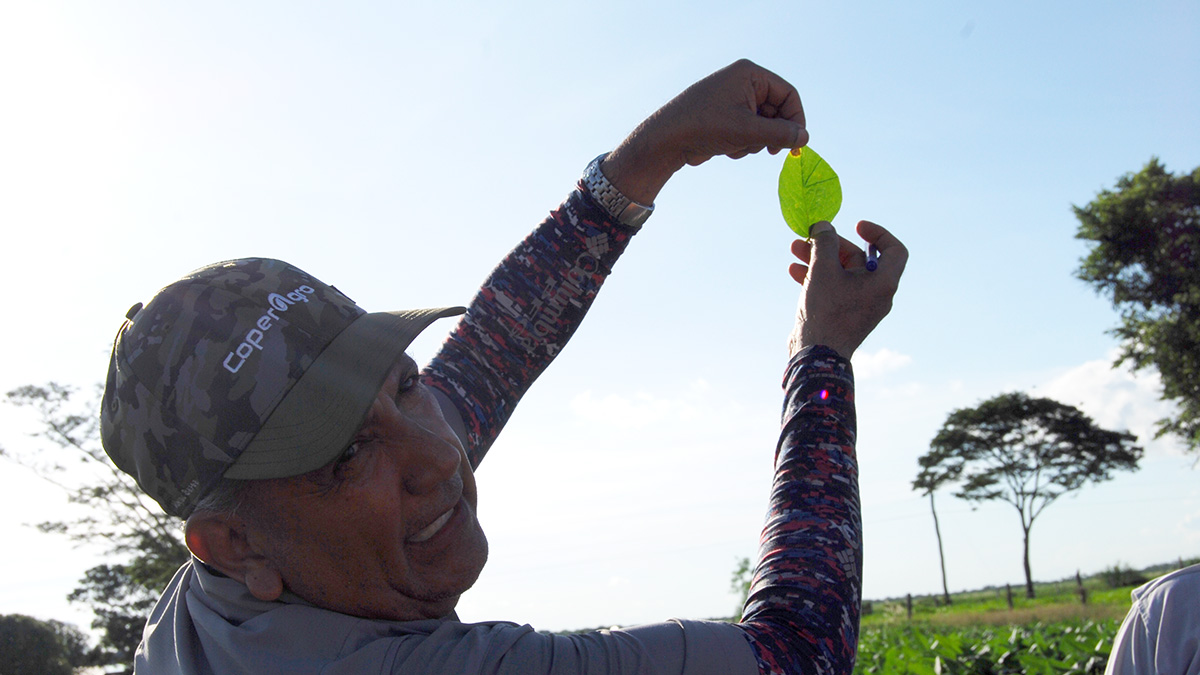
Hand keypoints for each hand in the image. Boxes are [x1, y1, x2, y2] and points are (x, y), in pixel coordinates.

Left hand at [602, 59, 806, 204]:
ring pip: (763, 124)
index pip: (788, 93)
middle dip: (771, 133)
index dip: (796, 118)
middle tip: (770, 152)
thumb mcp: (748, 132)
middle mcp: (742, 82)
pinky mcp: (725, 117)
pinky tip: (727, 149)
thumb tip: (805, 137)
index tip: (797, 142)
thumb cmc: (704, 127)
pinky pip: (748, 131)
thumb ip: (780, 133)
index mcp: (749, 74)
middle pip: (777, 110)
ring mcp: (733, 99)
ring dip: (755, 141)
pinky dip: (743, 144)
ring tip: (736, 146)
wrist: (666, 140)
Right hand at [787, 220, 907, 358]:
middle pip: (858, 259)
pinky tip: (794, 271)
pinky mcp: (843, 315)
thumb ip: (824, 243)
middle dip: (832, 245)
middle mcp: (876, 294)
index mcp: (883, 283)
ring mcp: (859, 306)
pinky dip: (817, 277)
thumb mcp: (823, 270)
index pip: (894, 250)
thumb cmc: (826, 312)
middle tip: (810, 237)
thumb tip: (824, 227)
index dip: (877, 233)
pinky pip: (834, 288)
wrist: (816, 355)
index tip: (857, 226)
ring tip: (795, 249)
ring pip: (841, 273)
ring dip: (819, 259)